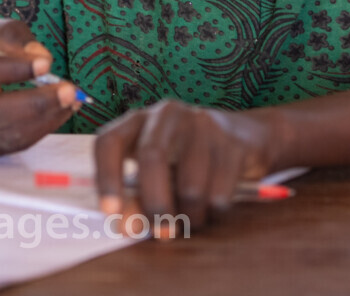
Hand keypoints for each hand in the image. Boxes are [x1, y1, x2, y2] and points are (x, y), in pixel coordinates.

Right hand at [0, 18, 81, 156]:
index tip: (44, 64)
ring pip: (6, 133)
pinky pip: (13, 144)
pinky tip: (59, 111)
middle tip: (68, 89)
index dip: (11, 69)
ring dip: (45, 118)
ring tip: (71, 99)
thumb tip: (41, 57)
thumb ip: (13, 37)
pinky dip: (41, 129)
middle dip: (35, 102)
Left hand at [94, 100, 275, 232]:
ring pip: (190, 185)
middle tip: (162, 235)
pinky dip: (215, 212)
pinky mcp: (233, 141)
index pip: (109, 140)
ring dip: (191, 216)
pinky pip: (220, 194)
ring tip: (193, 218)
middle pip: (152, 158)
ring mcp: (202, 123)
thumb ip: (136, 198)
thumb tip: (126, 227)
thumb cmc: (186, 160)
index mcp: (137, 121)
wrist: (243, 137)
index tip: (110, 212)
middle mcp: (167, 114)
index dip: (106, 177)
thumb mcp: (156, 175)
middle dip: (154, 203)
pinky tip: (214, 205)